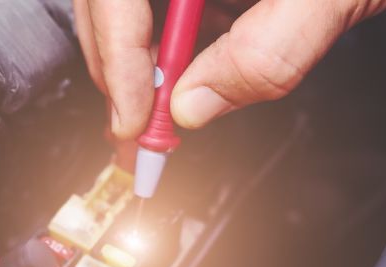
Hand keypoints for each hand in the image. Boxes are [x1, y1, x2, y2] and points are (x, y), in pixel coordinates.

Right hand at [75, 0, 385, 138]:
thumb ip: (269, 48)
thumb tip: (198, 106)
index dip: (116, 60)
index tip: (134, 121)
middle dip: (121, 66)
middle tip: (139, 135)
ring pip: (131, 2)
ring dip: (142, 54)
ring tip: (157, 111)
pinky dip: (170, 32)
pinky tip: (192, 64)